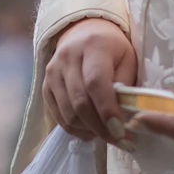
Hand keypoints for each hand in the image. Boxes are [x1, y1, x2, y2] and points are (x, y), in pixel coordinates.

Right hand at [43, 18, 137, 145]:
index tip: (121, 132)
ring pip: (68, 113)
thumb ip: (126, 85)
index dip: (107, 110)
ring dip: (89, 130)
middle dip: (100, 128)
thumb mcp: (128, 59)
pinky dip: (76, 129)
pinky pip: (58, 116)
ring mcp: (53, 71)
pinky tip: (91, 130)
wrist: (84, 32)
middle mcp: (68, 57)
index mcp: (93, 46)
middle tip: (119, 141)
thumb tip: (124, 117)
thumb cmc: (112, 49)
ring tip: (107, 134)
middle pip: (80, 101)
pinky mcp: (45, 86)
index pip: (96, 82)